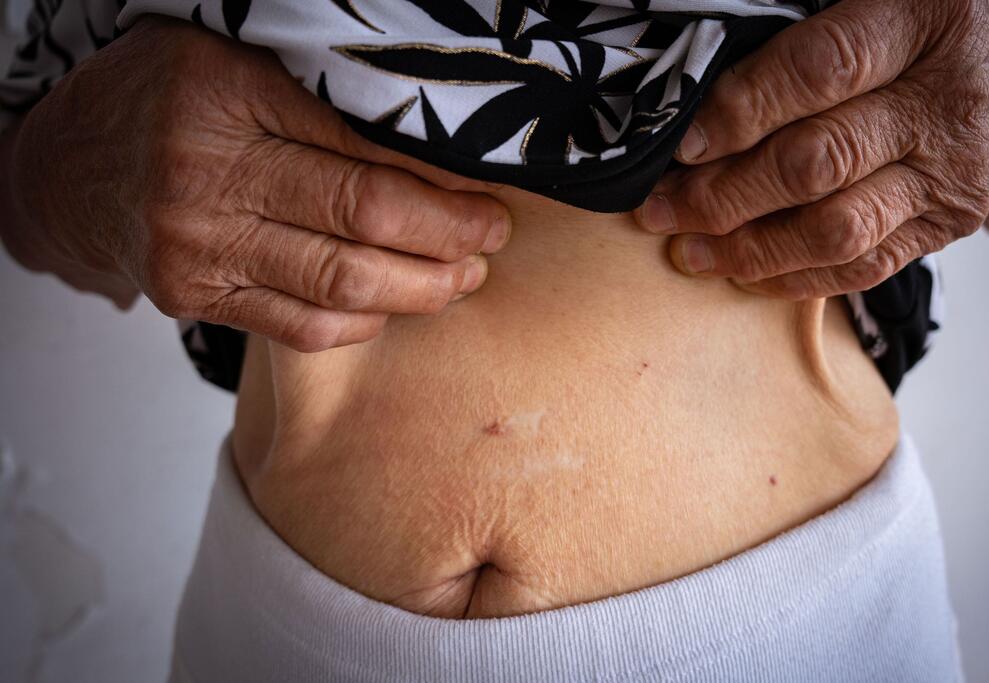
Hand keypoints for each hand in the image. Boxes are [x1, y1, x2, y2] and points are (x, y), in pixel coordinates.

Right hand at [4, 16, 509, 350]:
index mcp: (226, 97)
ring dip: (418, 291)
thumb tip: (431, 153)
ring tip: (459, 281)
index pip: (364, 155)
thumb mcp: (237, 66)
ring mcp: (196, 248)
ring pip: (339, 287)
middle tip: (487, 245)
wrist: (68, 170)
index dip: (442, 193)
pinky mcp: (195, 300)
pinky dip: (361, 322)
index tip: (488, 205)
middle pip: (361, 226)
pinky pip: (300, 328)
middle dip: (446, 245)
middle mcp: (206, 178)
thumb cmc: (164, 104)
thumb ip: (321, 102)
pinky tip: (392, 305)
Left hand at [634, 0, 988, 297]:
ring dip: (749, 248)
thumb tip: (708, 87)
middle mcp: (940, 105)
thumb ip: (810, 31)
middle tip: (661, 208)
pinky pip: (866, 265)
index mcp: (922, 23)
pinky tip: (746, 273)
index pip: (819, 71)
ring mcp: (949, 173)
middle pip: (815, 163)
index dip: (741, 111)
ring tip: (688, 251)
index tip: (681, 143)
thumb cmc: (941, 21)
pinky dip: (797, 277)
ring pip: (836, 228)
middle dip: (723, 195)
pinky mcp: (949, 222)